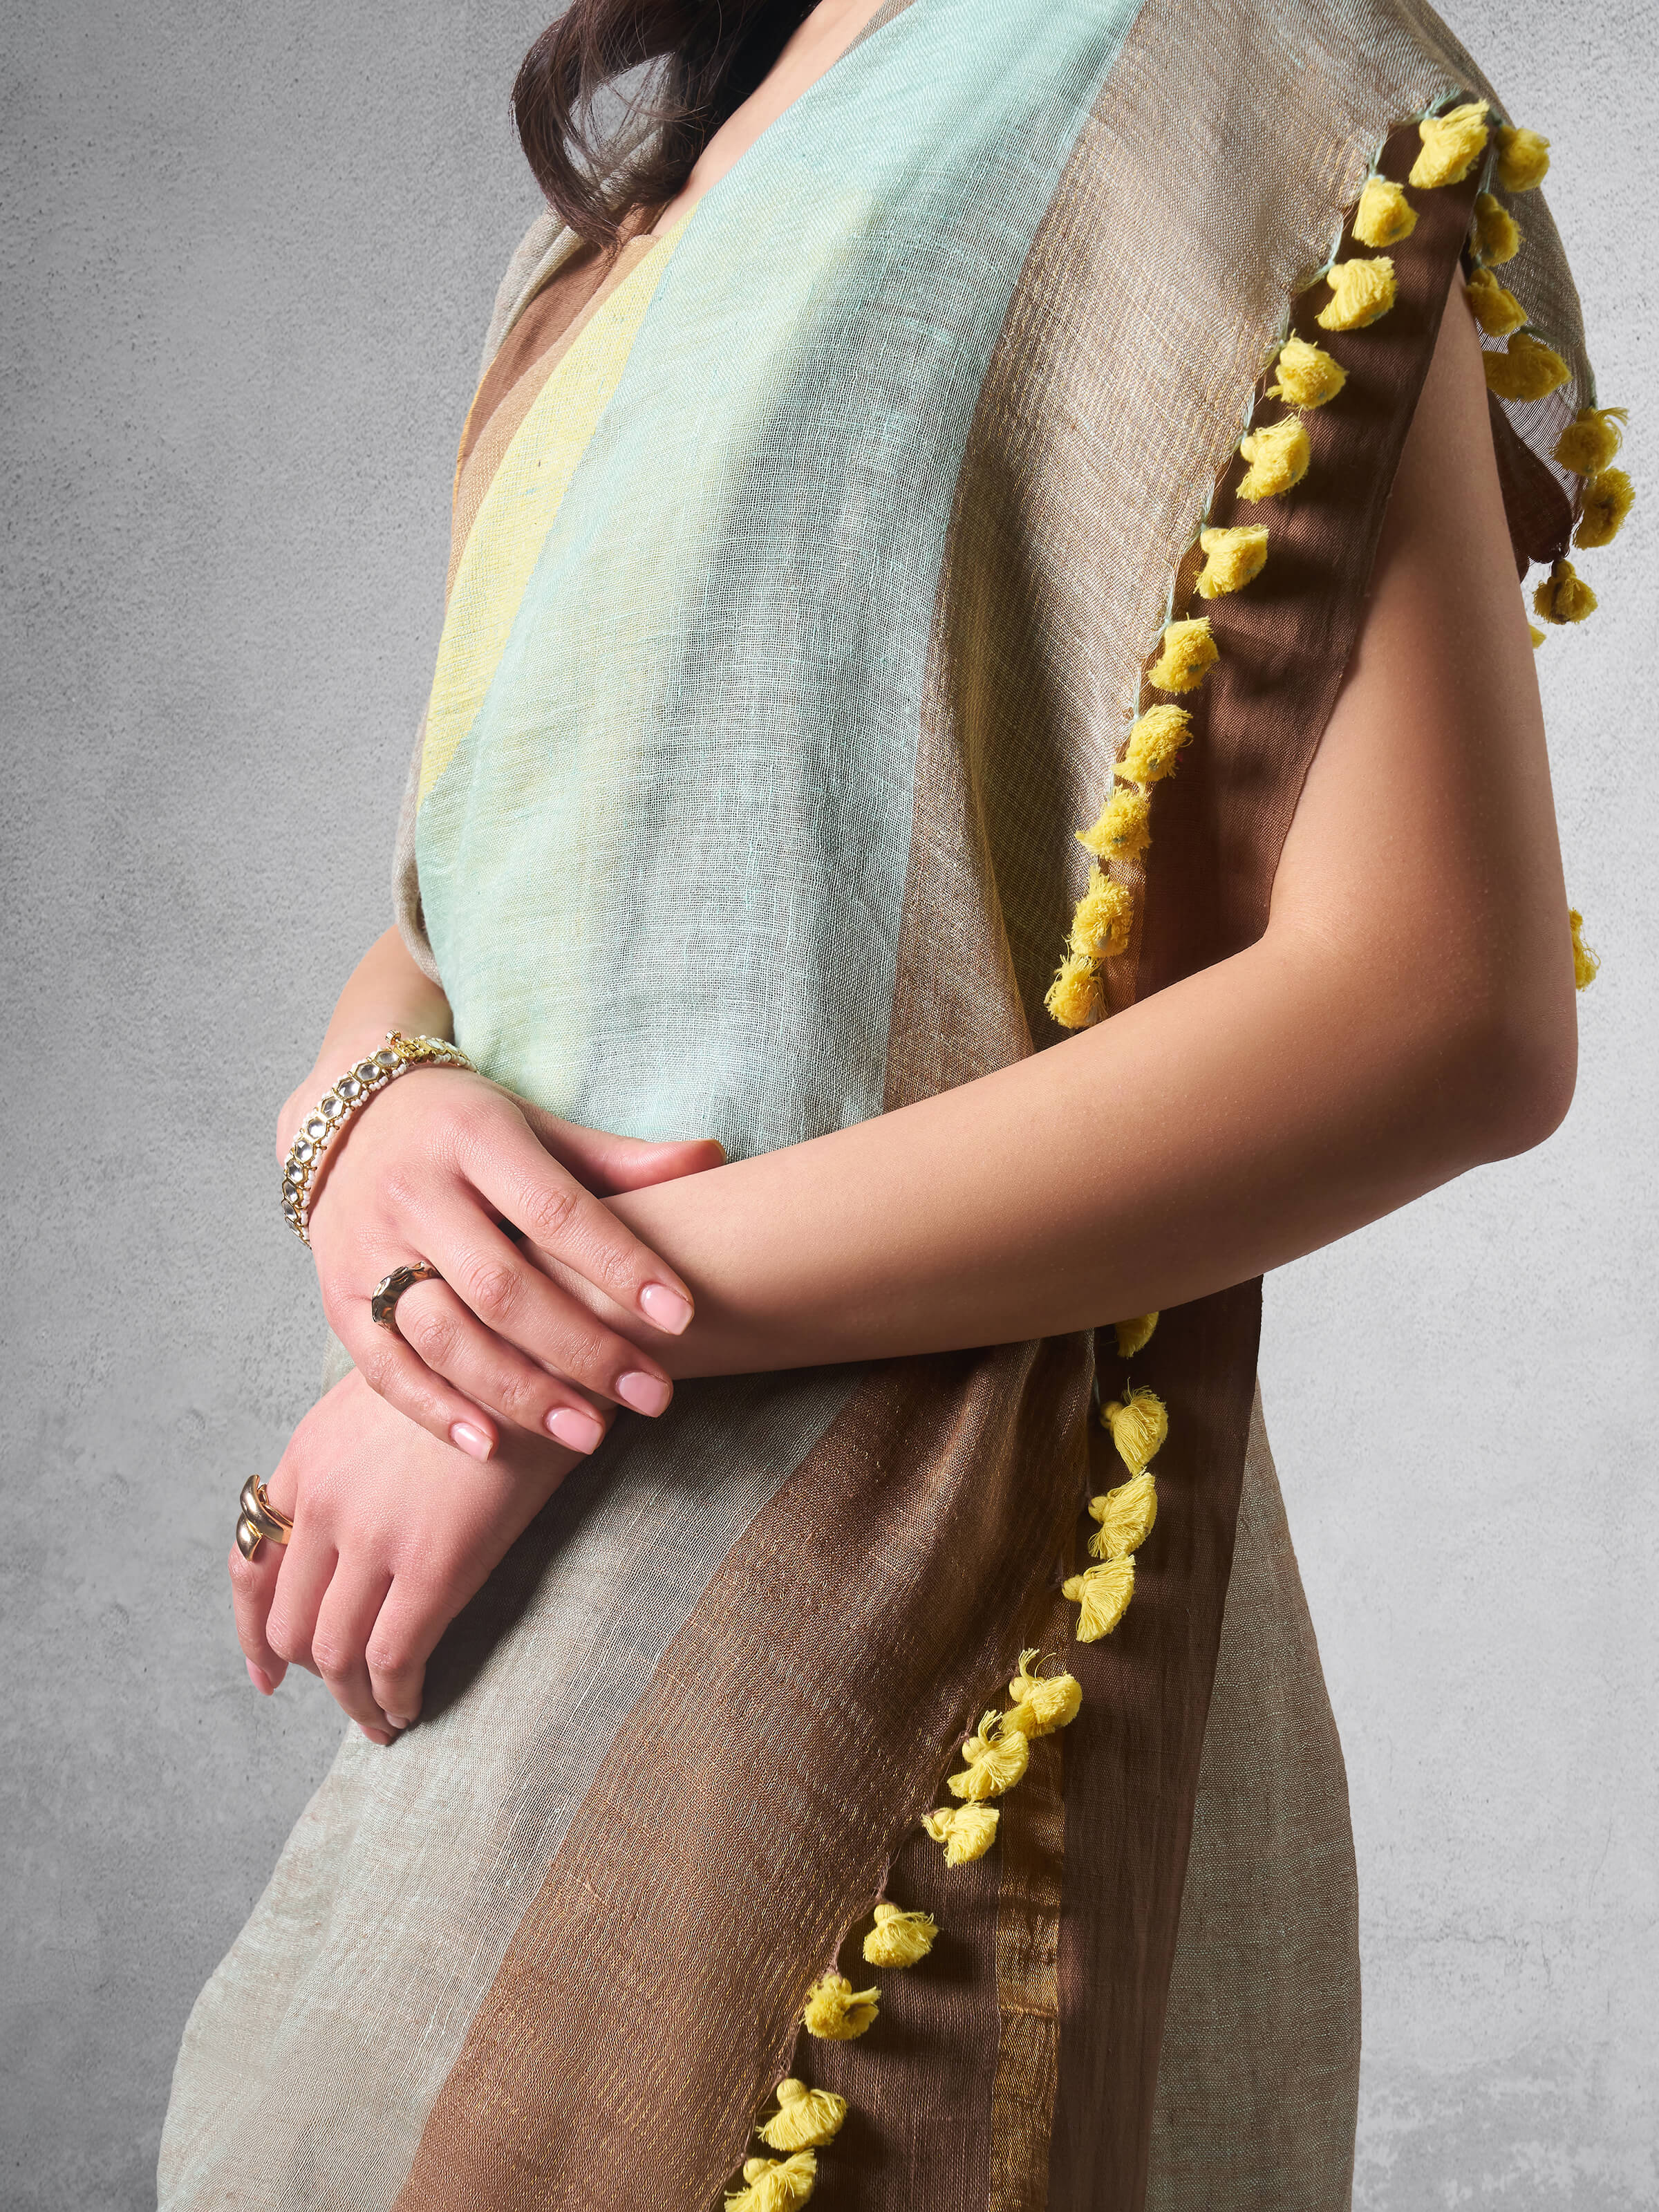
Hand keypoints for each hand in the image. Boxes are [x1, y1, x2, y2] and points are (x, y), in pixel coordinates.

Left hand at [228, 1367, 581, 1739]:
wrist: (546, 1360)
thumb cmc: (486, 1375)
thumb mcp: (393, 1394)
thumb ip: (355, 1455)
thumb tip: (354, 1517)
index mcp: (309, 1456)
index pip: (251, 1562)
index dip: (252, 1629)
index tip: (267, 1670)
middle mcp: (325, 1499)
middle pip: (288, 1620)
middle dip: (310, 1671)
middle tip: (344, 1695)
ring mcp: (374, 1534)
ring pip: (334, 1652)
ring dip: (351, 1700)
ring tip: (378, 1720)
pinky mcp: (433, 1564)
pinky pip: (392, 1659)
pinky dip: (393, 1697)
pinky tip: (410, 1708)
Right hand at [297, 1065, 722, 1459]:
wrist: (348, 1114)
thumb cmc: (469, 1128)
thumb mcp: (537, 1127)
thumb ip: (616, 1158)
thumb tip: (712, 1157)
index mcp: (475, 1138)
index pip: (557, 1210)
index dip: (621, 1266)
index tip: (682, 1316)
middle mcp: (414, 1192)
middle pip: (501, 1287)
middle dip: (582, 1349)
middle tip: (654, 1396)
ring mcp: (368, 1248)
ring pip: (443, 1335)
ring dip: (518, 1393)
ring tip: (590, 1434)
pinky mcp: (337, 1298)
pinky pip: (384, 1366)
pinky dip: (436, 1411)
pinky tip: (493, 1446)